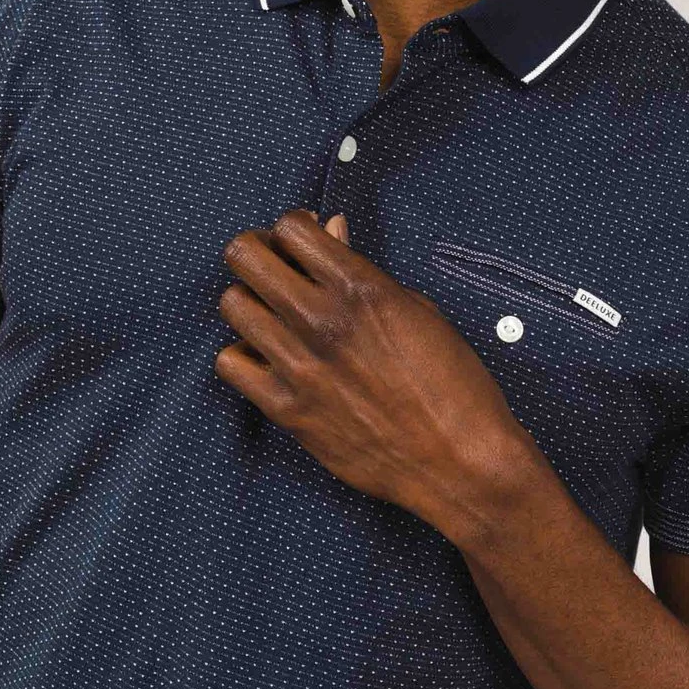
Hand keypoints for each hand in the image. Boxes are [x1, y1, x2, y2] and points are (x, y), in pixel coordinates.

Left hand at [214, 208, 532, 534]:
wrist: (458, 462)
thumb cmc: (452, 385)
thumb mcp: (417, 310)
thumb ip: (362, 269)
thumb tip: (332, 229)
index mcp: (361, 288)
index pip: (290, 226)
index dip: (294, 227)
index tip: (301, 242)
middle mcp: (322, 319)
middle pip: (244, 255)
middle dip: (258, 252)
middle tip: (276, 268)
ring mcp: (299, 365)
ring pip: (232, 304)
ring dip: (249, 300)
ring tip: (273, 314)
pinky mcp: (286, 409)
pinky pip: (230, 363)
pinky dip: (244, 354)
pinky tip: (270, 357)